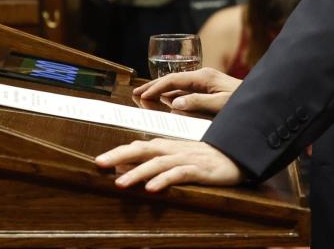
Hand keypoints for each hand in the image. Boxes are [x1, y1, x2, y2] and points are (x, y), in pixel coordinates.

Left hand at [95, 138, 241, 190]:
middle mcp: (172, 150)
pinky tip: (152, 188)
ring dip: (137, 172)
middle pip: (142, 149)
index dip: (117, 153)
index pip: (136, 147)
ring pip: (157, 163)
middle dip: (119, 156)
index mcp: (164, 146)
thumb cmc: (202, 158)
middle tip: (99, 164)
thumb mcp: (174, 160)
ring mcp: (185, 159)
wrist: (235, 155)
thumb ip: (151, 164)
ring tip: (120, 183)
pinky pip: (178, 174)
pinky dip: (164, 180)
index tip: (98, 161)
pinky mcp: (199, 169)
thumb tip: (124, 170)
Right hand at [130, 66, 240, 114]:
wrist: (263, 102)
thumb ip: (198, 102)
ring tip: (146, 97)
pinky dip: (173, 95)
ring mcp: (206, 82)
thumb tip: (174, 103)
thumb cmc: (244, 103)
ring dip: (162, 91)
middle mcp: (203, 76)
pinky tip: (168, 101)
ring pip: (179, 85)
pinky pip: (186, 91)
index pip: (173, 80)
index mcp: (203, 76)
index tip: (141, 95)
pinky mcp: (210, 89)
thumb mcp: (220, 104)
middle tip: (136, 94)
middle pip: (173, 79)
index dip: (156, 88)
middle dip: (154, 86)